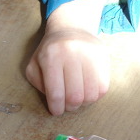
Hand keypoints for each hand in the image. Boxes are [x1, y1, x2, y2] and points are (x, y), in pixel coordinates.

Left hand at [26, 0, 111, 114]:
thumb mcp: (35, 64)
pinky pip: (103, 87)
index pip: (56, 93)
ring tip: (78, 99)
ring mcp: (90, 54)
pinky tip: (87, 91)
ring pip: (91, 94)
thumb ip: (39, 83)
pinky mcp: (103, 56)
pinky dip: (95, 95)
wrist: (70, 28)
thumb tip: (54, 101)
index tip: (56, 111)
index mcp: (51, 56)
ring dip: (84, 103)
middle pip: (75, 96)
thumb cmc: (50, 51)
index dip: (57, 108)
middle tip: (67, 106)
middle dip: (70, 107)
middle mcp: (72, 53)